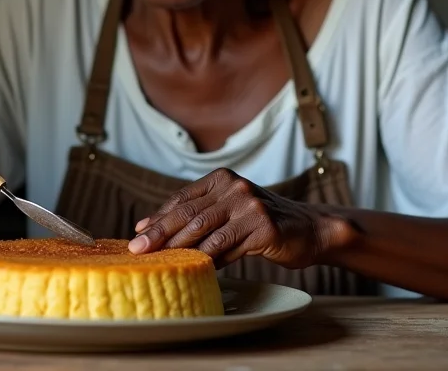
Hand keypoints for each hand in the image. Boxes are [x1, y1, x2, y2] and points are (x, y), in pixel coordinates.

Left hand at [128, 168, 353, 268]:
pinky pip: (227, 247)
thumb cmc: (262, 222)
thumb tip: (150, 228)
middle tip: (139, 249)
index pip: (183, 198)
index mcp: (222, 178)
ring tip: (161, 262)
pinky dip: (209, 260)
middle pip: (190, 213)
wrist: (309, 229)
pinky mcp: (263, 227)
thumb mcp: (230, 210)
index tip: (137, 233)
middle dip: (160, 232)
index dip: (159, 217)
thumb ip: (198, 214)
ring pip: (205, 230)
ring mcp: (250, 205)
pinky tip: (196, 270)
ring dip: (180, 248)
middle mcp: (235, 187)